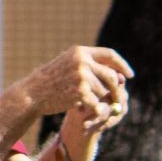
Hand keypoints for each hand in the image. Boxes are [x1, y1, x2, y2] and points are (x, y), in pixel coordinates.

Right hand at [15, 45, 132, 121]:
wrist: (32, 94)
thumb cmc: (50, 81)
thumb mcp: (68, 67)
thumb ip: (92, 68)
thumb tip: (121, 77)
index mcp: (80, 52)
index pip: (109, 55)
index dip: (122, 65)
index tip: (130, 75)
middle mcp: (82, 61)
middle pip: (111, 75)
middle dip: (116, 88)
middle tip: (119, 98)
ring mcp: (81, 76)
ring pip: (104, 91)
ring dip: (98, 99)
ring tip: (83, 100)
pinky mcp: (80, 92)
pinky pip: (97, 102)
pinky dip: (93, 108)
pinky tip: (83, 108)